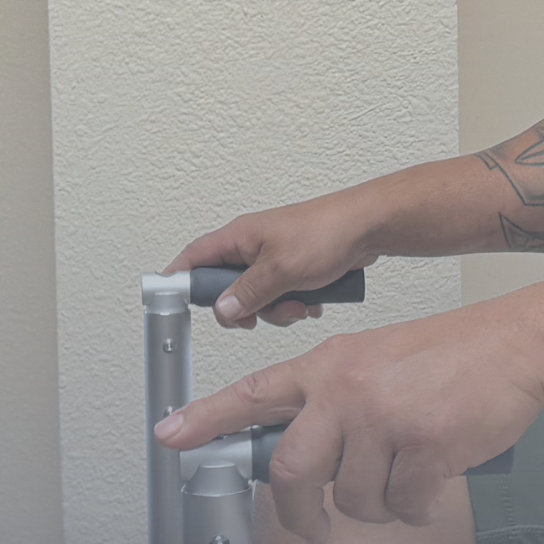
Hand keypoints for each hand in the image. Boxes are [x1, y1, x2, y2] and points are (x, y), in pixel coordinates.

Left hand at [155, 305, 543, 541]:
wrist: (517, 347)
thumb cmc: (451, 357)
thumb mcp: (375, 361)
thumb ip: (334, 402)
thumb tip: (304, 459)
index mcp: (329, 366)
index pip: (253, 394)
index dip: (207, 420)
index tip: (169, 436)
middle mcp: (347, 391)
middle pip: (293, 472)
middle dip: (300, 513)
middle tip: (314, 527)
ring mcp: (384, 419)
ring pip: (354, 498)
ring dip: (379, 503)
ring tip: (405, 475)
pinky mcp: (424, 447)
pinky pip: (403, 505)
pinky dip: (418, 504)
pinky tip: (435, 477)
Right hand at [168, 194, 380, 329]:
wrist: (368, 228)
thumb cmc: (327, 231)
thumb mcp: (281, 270)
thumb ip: (248, 293)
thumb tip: (222, 309)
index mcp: (239, 237)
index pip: (195, 258)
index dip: (181, 280)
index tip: (174, 302)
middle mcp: (252, 247)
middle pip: (227, 288)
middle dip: (245, 308)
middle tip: (259, 314)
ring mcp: (272, 259)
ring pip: (256, 299)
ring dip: (276, 310)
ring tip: (299, 305)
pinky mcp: (292, 270)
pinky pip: (280, 298)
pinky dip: (293, 306)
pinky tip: (312, 302)